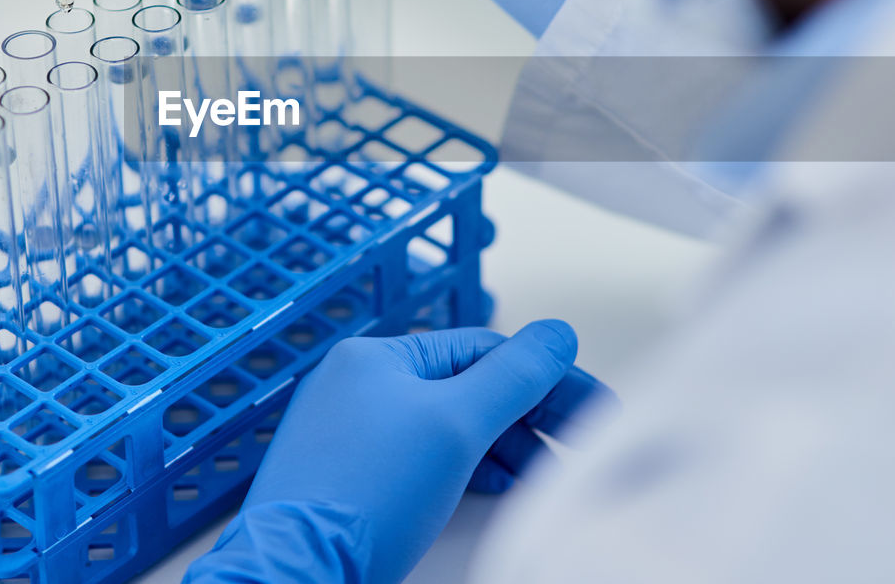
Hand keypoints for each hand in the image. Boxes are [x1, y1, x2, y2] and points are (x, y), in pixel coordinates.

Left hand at [183, 322, 611, 583]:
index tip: (597, 410)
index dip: (546, 379)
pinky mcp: (350, 478)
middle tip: (581, 446)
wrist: (297, 564)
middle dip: (527, 416)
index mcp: (376, 357)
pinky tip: (495, 485)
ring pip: (446, 425)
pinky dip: (466, 468)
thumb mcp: (455, 423)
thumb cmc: (366, 493)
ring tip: (545, 473)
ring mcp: (350, 432)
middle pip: (466, 387)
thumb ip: (512, 376)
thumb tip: (557, 334)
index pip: (482, 351)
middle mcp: (359, 385)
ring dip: (502, 445)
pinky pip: (422, 457)